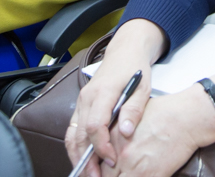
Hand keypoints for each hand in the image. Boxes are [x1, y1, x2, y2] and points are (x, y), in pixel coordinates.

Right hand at [67, 33, 158, 174]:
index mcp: (103, 92)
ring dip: (77, 156)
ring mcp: (81, 100)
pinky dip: (76, 146)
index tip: (112, 160)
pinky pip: (73, 129)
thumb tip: (126, 132)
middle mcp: (87, 97)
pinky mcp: (81, 104)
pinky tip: (84, 160)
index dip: (101, 146)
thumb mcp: (142, 87)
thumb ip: (134, 110)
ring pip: (71, 134)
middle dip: (85, 159)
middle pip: (79, 134)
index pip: (95, 125)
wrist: (125, 50)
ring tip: (87, 174)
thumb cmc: (135, 68)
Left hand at [103, 88, 214, 176]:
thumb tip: (108, 146)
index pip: (95, 159)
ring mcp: (135, 167)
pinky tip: (139, 175)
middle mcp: (121, 154)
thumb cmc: (164, 113)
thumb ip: (117, 132)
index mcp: (114, 137)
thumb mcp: (133, 116)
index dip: (94, 168)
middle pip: (103, 175)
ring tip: (126, 174)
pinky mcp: (152, 175)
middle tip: (108, 174)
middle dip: (104, 176)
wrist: (186, 118)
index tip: (98, 170)